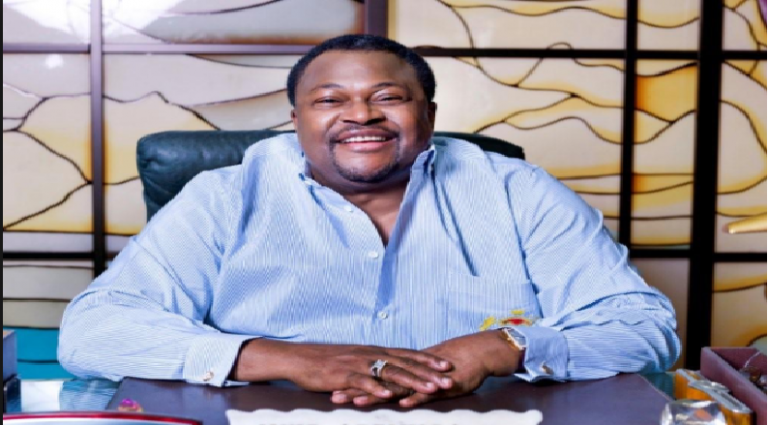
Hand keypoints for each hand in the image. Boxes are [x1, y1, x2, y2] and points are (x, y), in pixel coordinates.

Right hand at [232, 339, 453, 399]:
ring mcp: (357, 364)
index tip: (447, 366)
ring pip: (389, 372)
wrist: (299, 359)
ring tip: (429, 389)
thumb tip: (389, 373)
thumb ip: (373, 366)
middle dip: (428, 373)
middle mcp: (370, 354)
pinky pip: (363, 382)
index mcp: (374, 351)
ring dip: (411, 381)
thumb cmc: (327, 362)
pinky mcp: (343, 375)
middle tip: (449, 380)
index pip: (407, 354)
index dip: (428, 360)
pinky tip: (389, 396)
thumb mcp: (355, 362)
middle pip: (404, 363)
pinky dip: (377, 389)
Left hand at [331, 330, 520, 406]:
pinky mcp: (440, 386)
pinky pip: (425, 393)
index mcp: (403, 369)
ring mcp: (423, 379)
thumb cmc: (451, 366)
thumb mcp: (423, 376)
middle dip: (356, 389)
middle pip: (378, 381)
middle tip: (333, 396)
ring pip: (396, 387)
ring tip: (356, 401)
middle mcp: (409, 372)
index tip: (333, 387)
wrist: (477, 352)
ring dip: (376, 394)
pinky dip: (413, 398)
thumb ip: (408, 382)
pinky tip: (400, 404)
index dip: (354, 382)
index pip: (373, 376)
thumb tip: (392, 389)